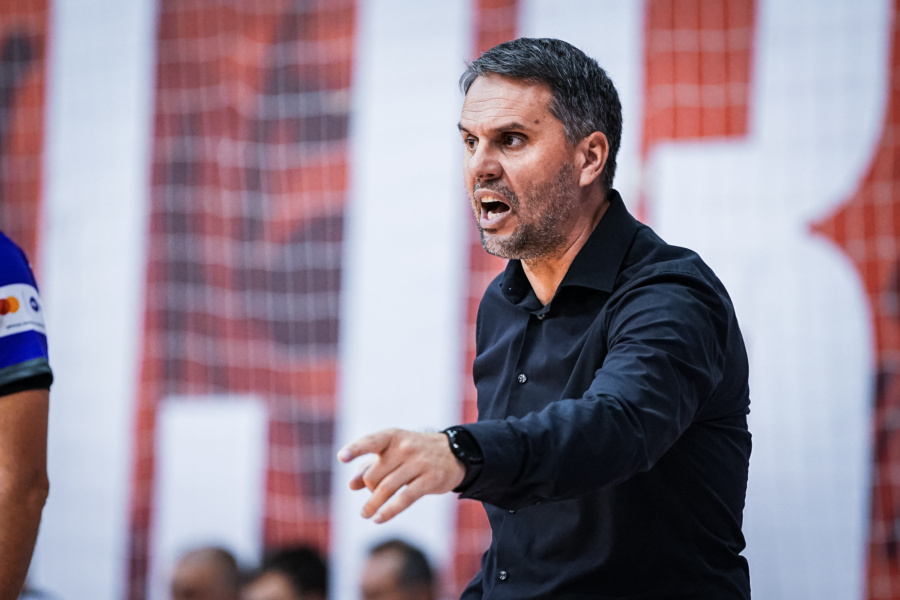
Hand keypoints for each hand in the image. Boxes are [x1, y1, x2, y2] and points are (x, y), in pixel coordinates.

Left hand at [337, 428, 465, 522]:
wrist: (454, 453)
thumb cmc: (414, 453)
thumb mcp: (392, 453)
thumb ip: (370, 466)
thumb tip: (352, 485)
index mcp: (392, 437)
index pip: (370, 442)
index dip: (355, 449)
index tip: (341, 458)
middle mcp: (405, 447)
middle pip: (375, 474)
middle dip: (368, 488)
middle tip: (371, 494)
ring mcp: (419, 463)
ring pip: (387, 488)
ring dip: (372, 505)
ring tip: (365, 514)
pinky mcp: (430, 480)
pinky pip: (404, 499)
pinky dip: (389, 511)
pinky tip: (378, 519)